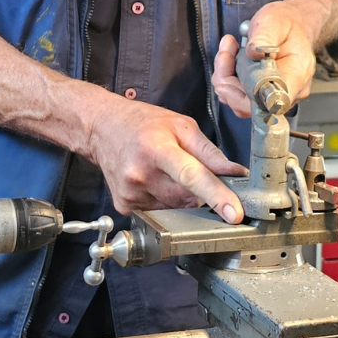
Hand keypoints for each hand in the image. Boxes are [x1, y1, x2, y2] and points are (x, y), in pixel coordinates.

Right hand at [83, 96, 247, 221]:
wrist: (101, 128)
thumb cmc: (141, 123)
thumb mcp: (181, 125)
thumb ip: (209, 152)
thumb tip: (236, 173)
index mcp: (157, 149)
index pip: (192, 177)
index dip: (217, 196)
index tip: (234, 213)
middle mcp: (140, 174)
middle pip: (188, 197)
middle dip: (199, 190)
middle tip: (188, 168)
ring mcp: (130, 193)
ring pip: (175, 208)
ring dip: (181, 195)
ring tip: (166, 171)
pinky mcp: (125, 206)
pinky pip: (159, 212)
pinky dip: (164, 200)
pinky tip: (154, 182)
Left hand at [212, 0, 318, 118]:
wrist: (295, 23)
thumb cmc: (288, 23)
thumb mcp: (273, 21)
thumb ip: (263, 37)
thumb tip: (253, 53)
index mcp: (297, 73)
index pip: (272, 101)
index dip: (246, 96)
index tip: (230, 77)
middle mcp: (290, 90)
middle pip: (252, 105)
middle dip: (229, 82)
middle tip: (225, 54)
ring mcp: (278, 94)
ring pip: (242, 102)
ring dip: (227, 79)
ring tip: (228, 51)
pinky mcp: (266, 93)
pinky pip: (242, 96)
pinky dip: (230, 80)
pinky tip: (231, 59)